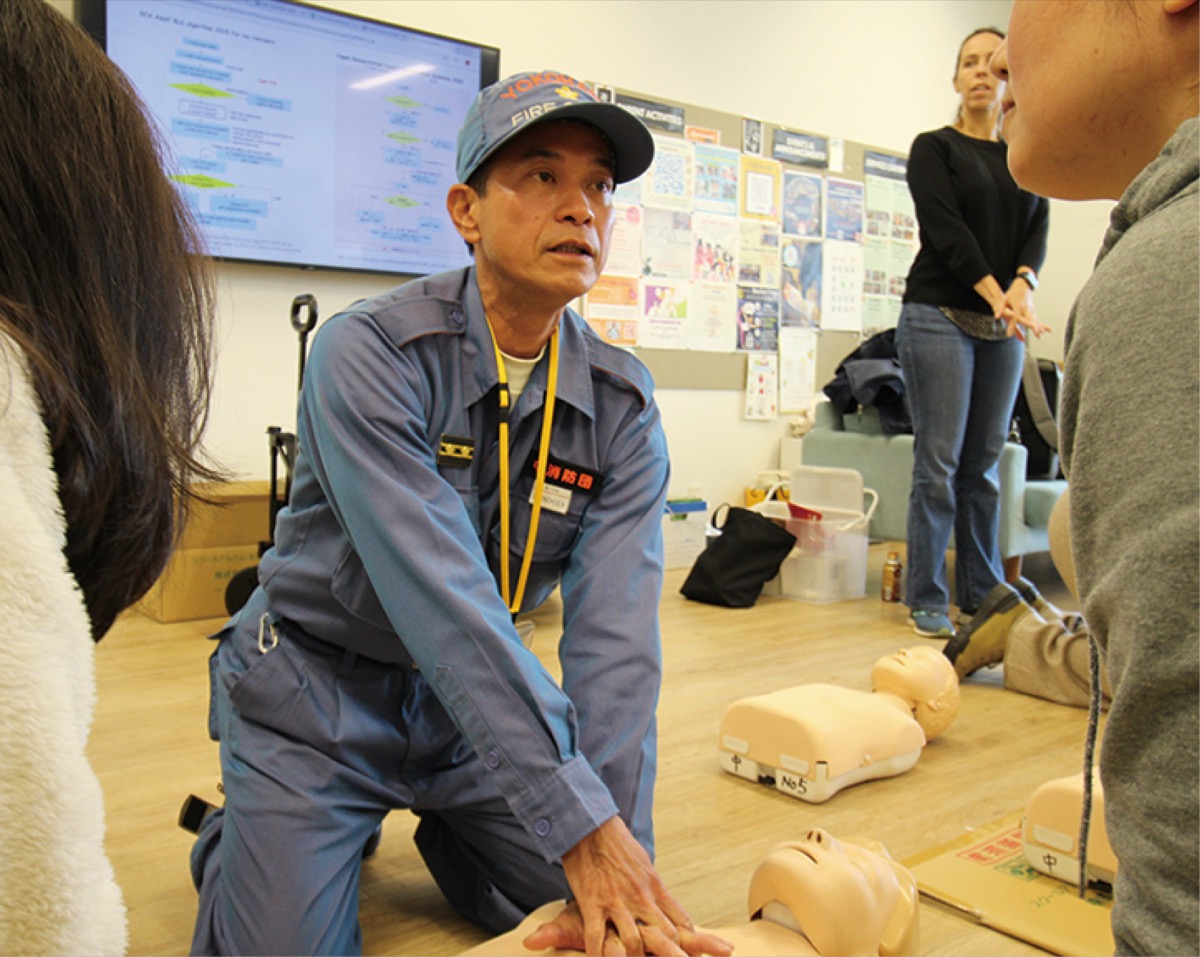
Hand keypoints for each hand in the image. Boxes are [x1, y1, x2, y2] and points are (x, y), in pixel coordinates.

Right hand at [522, 818, 733, 955]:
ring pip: (634, 942)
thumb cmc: (617, 842)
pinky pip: (596, 938)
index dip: (689, 941)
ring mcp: (616, 902)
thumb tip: (660, 900)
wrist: (591, 826)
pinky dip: (598, 953)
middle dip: (670, 955)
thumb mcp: (644, 863)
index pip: (680, 920)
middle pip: (664, 936)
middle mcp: (640, 897)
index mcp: (655, 886)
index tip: (693, 954)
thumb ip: (653, 886)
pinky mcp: (592, 904)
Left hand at [996, 280, 1049, 341]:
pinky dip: (1040, 325)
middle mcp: (1026, 309)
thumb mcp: (1004, 299)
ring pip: (1035, 320)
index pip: (1014, 318)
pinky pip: (1037, 319)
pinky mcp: (1032, 310)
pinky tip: (1043, 331)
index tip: (1009, 335)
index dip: (1011, 326)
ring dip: (1039, 328)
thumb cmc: (1011, 293)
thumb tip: (996, 317)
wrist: (1023, 285)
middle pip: (1030, 320)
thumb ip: (1000, 308)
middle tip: (1037, 335)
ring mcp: (1031, 309)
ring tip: (1040, 337)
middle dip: (1033, 328)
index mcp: (1018, 307)